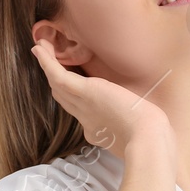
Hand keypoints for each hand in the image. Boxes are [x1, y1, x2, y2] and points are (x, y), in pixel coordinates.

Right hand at [32, 44, 169, 161]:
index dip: (69, 97)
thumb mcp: (139, 133)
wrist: (147, 141)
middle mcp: (85, 118)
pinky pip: (59, 76)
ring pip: (57, 85)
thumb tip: (137, 117)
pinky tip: (39, 49)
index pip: (78, 111)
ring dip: (47, 67)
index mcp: (98, 129)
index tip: (66, 84)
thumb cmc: (150, 138)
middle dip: (53, 80)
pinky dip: (47, 63)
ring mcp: (82, 106)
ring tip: (40, 49)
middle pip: (63, 97)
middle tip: (46, 61)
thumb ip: (133, 126)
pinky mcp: (84, 93)